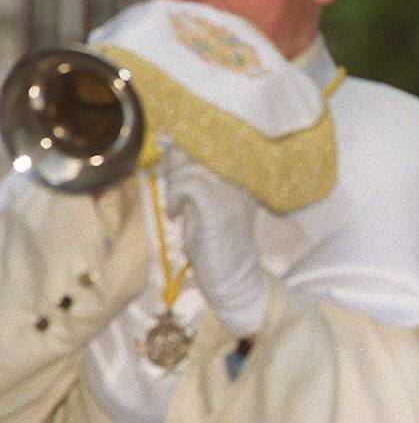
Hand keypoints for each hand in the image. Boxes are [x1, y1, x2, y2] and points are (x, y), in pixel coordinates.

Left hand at [161, 148, 266, 337]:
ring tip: (177, 207)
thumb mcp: (204, 204)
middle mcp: (242, 181)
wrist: (233, 278)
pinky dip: (175, 197)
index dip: (186, 146)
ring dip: (174, 185)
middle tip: (175, 194)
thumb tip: (171, 148)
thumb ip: (193, 178)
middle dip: (177, 166)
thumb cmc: (215, 244)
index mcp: (243, 178)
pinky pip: (188, 184)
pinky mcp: (218, 207)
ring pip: (191, 167)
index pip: (213, 144)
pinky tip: (177, 214)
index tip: (171, 150)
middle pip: (200, 151)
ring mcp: (232, 193)